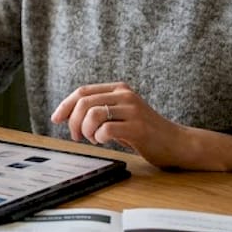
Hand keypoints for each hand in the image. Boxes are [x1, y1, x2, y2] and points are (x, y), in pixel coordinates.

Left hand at [49, 81, 195, 168]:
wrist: (176, 143)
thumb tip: (67, 115)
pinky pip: (107, 129)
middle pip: (84, 102)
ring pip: (93, 113)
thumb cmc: (144, 132)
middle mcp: (125, 95)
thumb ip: (98, 111)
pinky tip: (104, 141)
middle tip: (76, 136)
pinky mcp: (138, 127)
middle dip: (73, 121)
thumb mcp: (119, 115)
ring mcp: (133, 110)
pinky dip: (99, 137)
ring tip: (92, 139)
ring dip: (86, 130)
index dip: (65, 105)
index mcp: (119, 88)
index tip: (55, 119)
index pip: (83, 91)